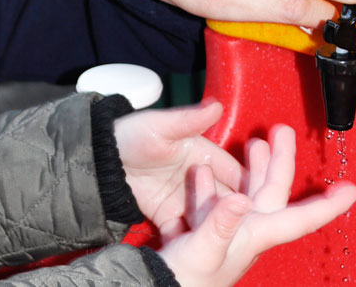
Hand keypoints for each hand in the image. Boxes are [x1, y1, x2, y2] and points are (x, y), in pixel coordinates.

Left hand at [113, 101, 245, 237]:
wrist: (100, 158)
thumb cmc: (132, 134)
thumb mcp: (161, 126)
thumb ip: (189, 119)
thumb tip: (216, 105)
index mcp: (205, 155)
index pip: (236, 174)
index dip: (248, 187)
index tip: (255, 202)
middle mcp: (200, 179)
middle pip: (227, 201)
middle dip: (235, 215)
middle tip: (239, 228)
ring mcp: (185, 199)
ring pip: (209, 219)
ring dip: (214, 230)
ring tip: (218, 242)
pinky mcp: (168, 216)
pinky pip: (184, 232)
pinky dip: (189, 242)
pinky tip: (192, 251)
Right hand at [158, 124, 355, 286]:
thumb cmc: (184, 279)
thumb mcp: (201, 249)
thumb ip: (219, 223)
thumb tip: (238, 199)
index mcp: (254, 234)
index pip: (301, 218)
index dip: (329, 205)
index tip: (353, 190)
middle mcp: (247, 231)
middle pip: (273, 192)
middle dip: (281, 161)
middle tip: (282, 132)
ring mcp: (228, 231)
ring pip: (247, 192)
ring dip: (252, 167)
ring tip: (254, 143)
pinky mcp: (206, 231)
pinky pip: (217, 201)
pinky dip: (214, 182)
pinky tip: (203, 172)